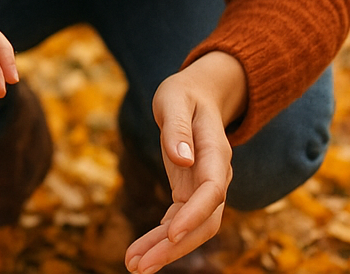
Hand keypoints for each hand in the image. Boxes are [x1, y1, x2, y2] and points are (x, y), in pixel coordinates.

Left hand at [124, 51, 245, 273]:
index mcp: (215, 153)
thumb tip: (181, 159)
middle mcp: (215, 177)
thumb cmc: (183, 93)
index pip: (212, 191)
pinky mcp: (189, 193)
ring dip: (165, 251)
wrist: (198, 94)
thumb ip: (177, 128)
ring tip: (134, 267)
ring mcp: (203, 188)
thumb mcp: (174, 99)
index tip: (170, 234)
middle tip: (141, 266)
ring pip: (191, 229)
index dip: (194, 215)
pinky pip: (177, 223)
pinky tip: (139, 253)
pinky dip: (159, 239)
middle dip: (175, 247)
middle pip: (204, 222)